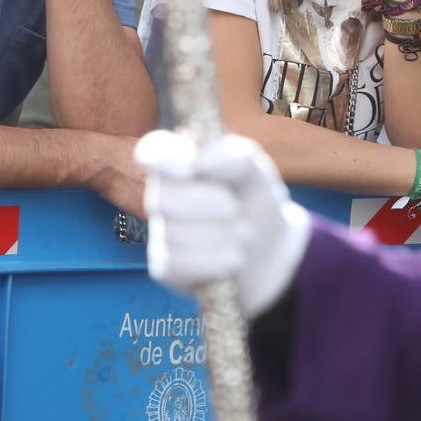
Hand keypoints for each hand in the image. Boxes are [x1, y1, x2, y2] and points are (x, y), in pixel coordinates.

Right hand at [140, 130, 311, 316]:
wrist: (269, 251)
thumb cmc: (254, 201)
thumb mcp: (256, 172)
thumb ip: (232, 156)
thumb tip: (198, 161)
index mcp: (181, 163)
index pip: (151, 152)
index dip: (160, 158)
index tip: (187, 167)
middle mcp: (164, 196)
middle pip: (160, 197)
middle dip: (207, 202)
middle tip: (235, 208)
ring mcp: (161, 232)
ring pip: (173, 234)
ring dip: (221, 234)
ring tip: (244, 234)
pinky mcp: (165, 268)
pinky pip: (178, 264)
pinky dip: (214, 260)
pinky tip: (233, 257)